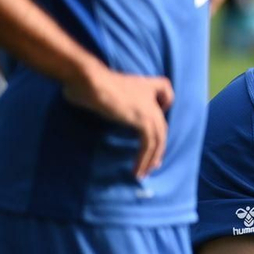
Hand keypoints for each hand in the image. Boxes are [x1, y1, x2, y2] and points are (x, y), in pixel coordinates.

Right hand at [63, 63, 174, 179]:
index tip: (154, 126)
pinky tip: (137, 171)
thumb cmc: (89, 82)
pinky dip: (144, 159)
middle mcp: (152, 98)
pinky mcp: (144, 121)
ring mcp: (150, 110)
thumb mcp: (103, 86)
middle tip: (152, 165)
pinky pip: (149, 145)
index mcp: (147, 86)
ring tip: (142, 174)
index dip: (163, 110)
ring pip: (158, 140)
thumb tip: (88, 101)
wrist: (90, 80)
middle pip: (161, 128)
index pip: (165, 98)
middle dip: (158, 148)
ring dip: (150, 159)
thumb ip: (108, 95)